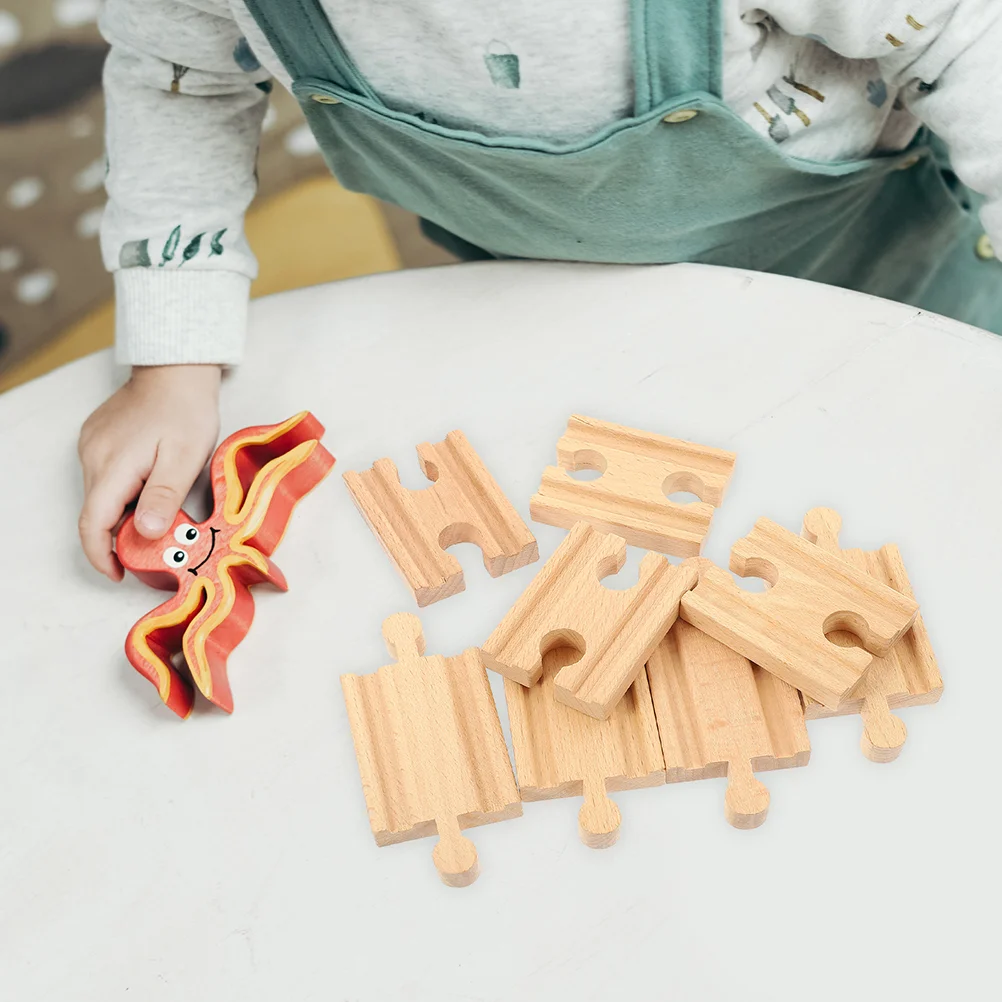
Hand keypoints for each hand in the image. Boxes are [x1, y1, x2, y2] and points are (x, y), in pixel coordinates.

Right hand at [78, 365, 221, 579]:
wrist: (177, 369)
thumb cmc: (186, 410)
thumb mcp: (185, 458)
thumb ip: (163, 496)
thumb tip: (144, 532)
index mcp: (112, 466)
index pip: (93, 524)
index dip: (102, 555)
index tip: (119, 573)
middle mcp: (93, 457)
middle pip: (96, 513)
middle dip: (118, 539)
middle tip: (151, 551)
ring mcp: (92, 446)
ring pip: (101, 497)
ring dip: (123, 515)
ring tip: (157, 520)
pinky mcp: (98, 440)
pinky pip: (106, 478)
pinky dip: (123, 494)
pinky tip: (150, 490)